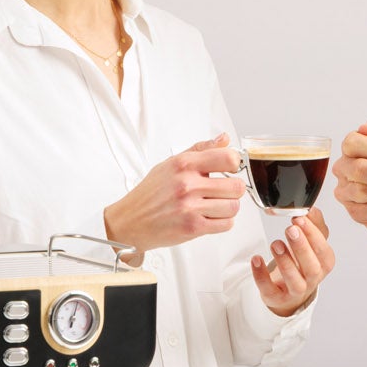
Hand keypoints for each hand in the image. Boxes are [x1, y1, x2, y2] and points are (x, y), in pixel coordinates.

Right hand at [104, 134, 246, 253]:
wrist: (130, 221)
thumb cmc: (150, 193)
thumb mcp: (171, 163)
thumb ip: (201, 150)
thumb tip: (225, 139)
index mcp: (184, 164)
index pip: (228, 158)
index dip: (235, 164)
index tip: (230, 169)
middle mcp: (187, 184)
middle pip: (236, 186)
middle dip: (232, 190)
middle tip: (222, 191)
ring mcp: (190, 207)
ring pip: (233, 207)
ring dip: (228, 208)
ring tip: (214, 206)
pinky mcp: (193, 227)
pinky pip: (226, 224)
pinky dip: (222, 222)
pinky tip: (210, 217)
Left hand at [252, 206, 334, 316]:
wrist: (291, 290)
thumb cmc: (302, 263)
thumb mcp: (312, 243)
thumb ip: (314, 225)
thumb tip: (312, 209)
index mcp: (323, 263)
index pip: (323, 250)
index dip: (312, 234)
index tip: (300, 218)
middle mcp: (312, 278)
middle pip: (312, 267)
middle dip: (301, 247)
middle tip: (290, 230)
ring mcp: (295, 290)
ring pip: (294, 280)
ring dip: (285, 261)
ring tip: (276, 243)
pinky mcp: (277, 297)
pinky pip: (269, 289)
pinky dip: (261, 275)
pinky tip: (256, 259)